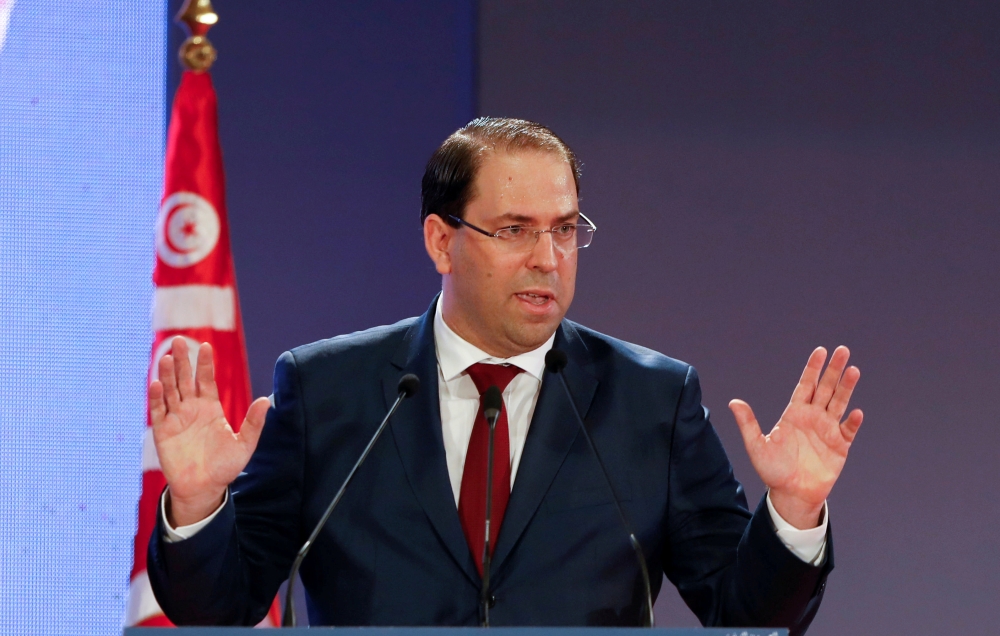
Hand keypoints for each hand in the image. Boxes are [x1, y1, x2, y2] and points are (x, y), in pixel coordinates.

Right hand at [149, 337, 269, 526]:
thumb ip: (254, 423)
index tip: (206, 346)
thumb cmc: (225, 467)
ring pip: (170, 391)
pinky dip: (156, 398)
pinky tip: (156, 384)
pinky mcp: (163, 432)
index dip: (205, 364)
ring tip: (165, 357)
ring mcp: (176, 419)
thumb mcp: (244, 444)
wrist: (204, 489)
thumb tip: (266, 401)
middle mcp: (192, 409)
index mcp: (211, 408)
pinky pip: (158, 411)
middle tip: (179, 340)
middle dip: (183, 360)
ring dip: (167, 374)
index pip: (206, 380)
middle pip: (185, 379)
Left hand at [729, 346, 862, 528]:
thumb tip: (733, 402)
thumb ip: (748, 423)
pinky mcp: (840, 446)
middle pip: (826, 388)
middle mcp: (813, 417)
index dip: (813, 368)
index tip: (821, 351)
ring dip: (846, 388)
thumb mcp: (756, 446)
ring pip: (839, 403)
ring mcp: (828, 430)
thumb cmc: (772, 470)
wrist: (791, 493)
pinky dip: (853, 422)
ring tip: (853, 370)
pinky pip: (848, 430)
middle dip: (834, 370)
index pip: (806, 385)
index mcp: (794, 413)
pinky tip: (856, 412)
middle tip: (842, 350)